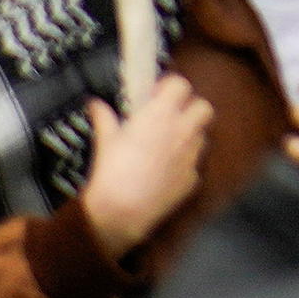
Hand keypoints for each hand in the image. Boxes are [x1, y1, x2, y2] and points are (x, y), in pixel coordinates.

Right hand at [72, 73, 214, 255]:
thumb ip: (104, 117)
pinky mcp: (193, 179)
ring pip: (201, 136)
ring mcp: (191, 156)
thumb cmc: (112, 170)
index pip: (181, 85)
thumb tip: (95, 103)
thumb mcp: (105, 139)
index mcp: (162, 114)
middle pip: (203, 107)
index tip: (156, 94)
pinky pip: (194, 166)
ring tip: (167, 146)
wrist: (121, 212)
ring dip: (189, 136)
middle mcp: (183, 131)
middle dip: (191, 109)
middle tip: (170, 117)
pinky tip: (165, 173)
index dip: (170, 87)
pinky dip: (183, 165)